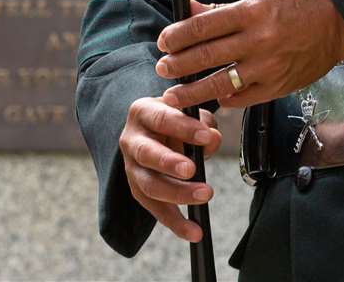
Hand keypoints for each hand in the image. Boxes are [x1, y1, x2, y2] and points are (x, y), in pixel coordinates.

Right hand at [118, 95, 222, 242]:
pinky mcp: (137, 191)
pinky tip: (193, 231)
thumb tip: (213, 139)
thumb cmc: (175, 118)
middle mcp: (131, 140)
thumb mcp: (190, 113)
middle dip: (169, 163)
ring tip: (204, 195)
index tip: (206, 136)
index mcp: (142, 112)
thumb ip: (203, 124)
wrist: (152, 129)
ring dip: (176, 193)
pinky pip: (155, 209)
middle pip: (146, 153)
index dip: (184, 127)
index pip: (161, 118)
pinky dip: (175, 223)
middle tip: (192, 169)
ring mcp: (130, 168)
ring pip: (148, 185)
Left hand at [156, 0, 343, 108]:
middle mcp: (259, 40)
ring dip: (191, 91)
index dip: (179, 35)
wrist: (333, 25)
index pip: (204, 26)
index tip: (164, 41)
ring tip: (172, 94)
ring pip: (220, 83)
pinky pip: (242, 98)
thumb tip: (189, 10)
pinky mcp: (276, 86)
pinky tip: (211, 97)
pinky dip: (224, 98)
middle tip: (162, 68)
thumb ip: (222, 9)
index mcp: (253, 13)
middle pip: (207, 55)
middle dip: (178, 64)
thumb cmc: (295, 7)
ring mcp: (268, 66)